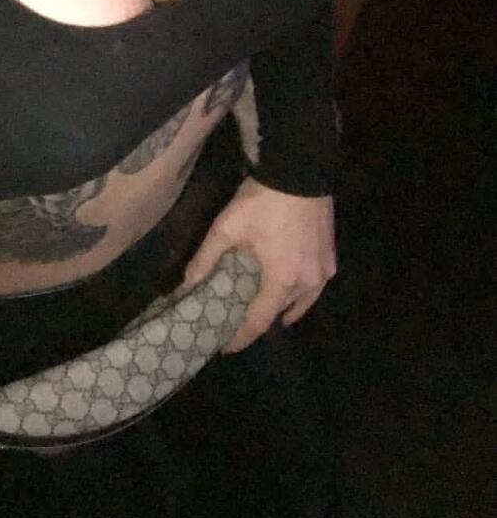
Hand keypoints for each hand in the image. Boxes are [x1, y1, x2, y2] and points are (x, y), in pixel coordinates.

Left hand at [176, 175, 336, 353]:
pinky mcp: (330, 257)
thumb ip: (206, 259)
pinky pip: (313, 289)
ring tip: (260, 311)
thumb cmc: (262, 201)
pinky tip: (286, 292)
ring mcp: (324, 271)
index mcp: (282, 280)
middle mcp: (308, 282)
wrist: (298, 170)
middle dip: (259, 321)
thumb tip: (186, 284)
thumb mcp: (226, 228)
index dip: (241, 337)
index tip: (224, 348)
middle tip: (236, 324)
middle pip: (280, 313)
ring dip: (280, 310)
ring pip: (300, 303)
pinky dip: (298, 296)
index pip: (259, 321)